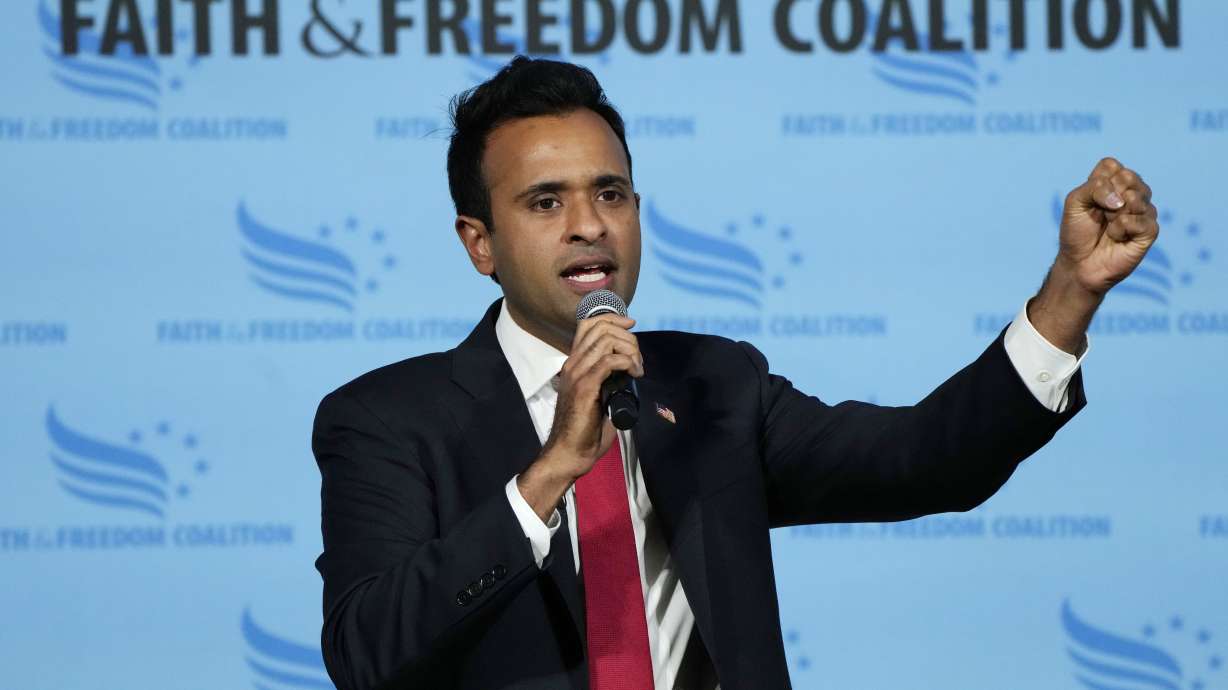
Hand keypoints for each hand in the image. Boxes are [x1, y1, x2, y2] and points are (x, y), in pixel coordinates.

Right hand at [515, 314, 642, 520]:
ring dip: (630, 349)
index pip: (588, 324)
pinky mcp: (585, 387)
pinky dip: (628, 362)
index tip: (631, 324)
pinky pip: (609, 361)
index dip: (613, 318)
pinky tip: (635, 373)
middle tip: (638, 358)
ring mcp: (577, 373)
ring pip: (607, 340)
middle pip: (601, 327)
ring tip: (637, 367)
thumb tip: (629, 370)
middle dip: (627, 336)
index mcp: (574, 363)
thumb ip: (607, 379)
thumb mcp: (598, 396)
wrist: (570, 452)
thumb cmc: (585, 430)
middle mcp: (572, 363)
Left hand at [1056, 157, 1159, 294]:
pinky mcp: (1151, 230)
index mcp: (1114, 182)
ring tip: (1108, 226)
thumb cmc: (1077, 231)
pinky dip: (1121, 229)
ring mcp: (1144, 210)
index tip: (1089, 201)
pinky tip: (1117, 237)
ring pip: (1135, 197)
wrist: (1079, 263)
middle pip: (1127, 177)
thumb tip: (1122, 199)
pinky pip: (1139, 220)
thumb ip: (1094, 188)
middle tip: (1100, 214)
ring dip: (1113, 214)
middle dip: (1105, 197)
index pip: (1112, 165)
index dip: (1097, 183)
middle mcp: (1133, 192)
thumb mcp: (1075, 202)